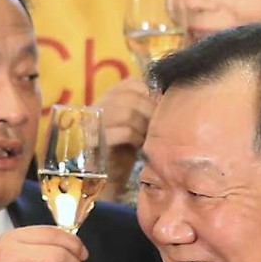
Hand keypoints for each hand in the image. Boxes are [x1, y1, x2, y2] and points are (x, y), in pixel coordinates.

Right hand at [95, 77, 157, 199]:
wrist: (106, 178)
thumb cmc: (123, 150)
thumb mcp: (134, 125)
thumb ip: (143, 108)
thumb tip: (167, 96)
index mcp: (106, 97)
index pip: (131, 83)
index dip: (149, 93)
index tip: (158, 108)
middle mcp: (97, 106)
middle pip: (131, 97)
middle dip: (149, 110)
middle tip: (158, 126)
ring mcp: (94, 123)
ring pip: (127, 112)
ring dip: (144, 124)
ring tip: (148, 137)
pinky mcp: (97, 141)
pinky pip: (124, 132)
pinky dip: (137, 137)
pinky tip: (139, 146)